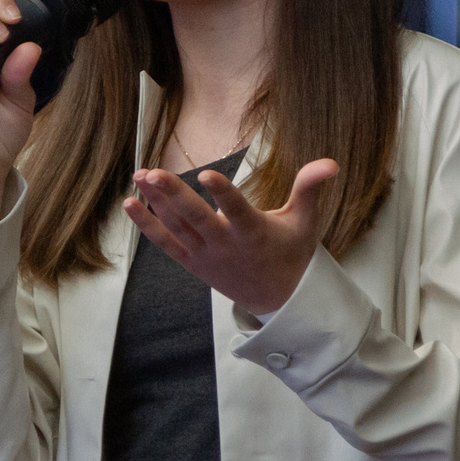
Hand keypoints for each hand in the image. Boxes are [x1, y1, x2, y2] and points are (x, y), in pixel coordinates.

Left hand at [125, 158, 338, 318]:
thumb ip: (310, 188)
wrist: (276, 298)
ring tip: (139, 175)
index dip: (222, 193)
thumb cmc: (291, 252)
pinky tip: (129, 204)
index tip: (206, 174)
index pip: (236, 211)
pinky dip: (147, 225)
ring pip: (176, 228)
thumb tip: (330, 162)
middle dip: (173, 195)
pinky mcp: (192, 262)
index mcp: (253, 232)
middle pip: (196, 219)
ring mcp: (205, 255)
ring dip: (155, 202)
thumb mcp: (305, 221)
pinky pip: (165, 243)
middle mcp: (225, 245)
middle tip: (153, 173)